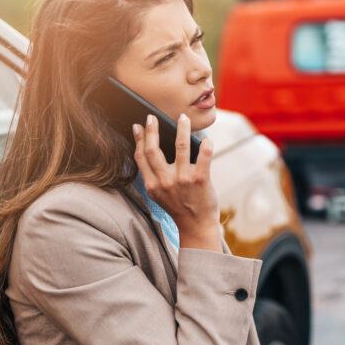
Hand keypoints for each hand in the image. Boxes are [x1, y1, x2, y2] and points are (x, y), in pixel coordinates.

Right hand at [133, 113, 221, 251]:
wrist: (197, 226)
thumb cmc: (179, 207)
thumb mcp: (160, 195)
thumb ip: (155, 176)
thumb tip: (154, 148)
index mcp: (152, 185)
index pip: (141, 157)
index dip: (138, 139)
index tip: (138, 126)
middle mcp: (165, 182)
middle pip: (154, 149)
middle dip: (152, 130)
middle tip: (152, 117)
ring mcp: (183, 180)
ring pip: (180, 146)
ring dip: (181, 128)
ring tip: (183, 118)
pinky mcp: (201, 180)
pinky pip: (203, 156)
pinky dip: (206, 144)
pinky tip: (206, 138)